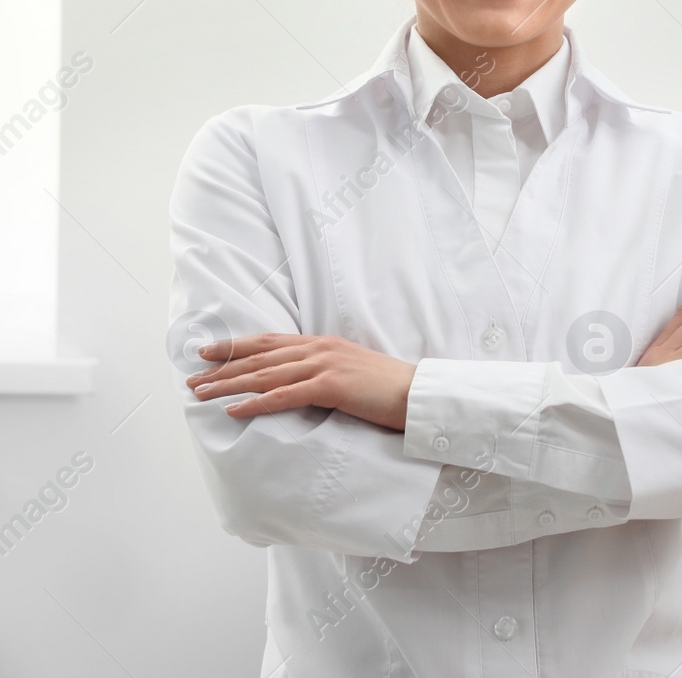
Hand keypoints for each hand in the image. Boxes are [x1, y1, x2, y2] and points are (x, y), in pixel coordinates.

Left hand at [185, 333, 415, 430]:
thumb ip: (324, 370)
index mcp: (323, 343)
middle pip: (260, 356)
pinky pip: (283, 396)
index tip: (208, 352)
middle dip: (223, 366)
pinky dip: (255, 403)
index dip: (236, 346)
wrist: (416, 393)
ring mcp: (325, 365)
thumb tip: (298, 382)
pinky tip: (233, 410)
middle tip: (193, 376)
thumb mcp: (351, 371)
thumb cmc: (387, 388)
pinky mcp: (331, 386)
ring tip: (202, 393)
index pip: (269, 342)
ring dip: (229, 384)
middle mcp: (319, 349)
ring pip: (265, 374)